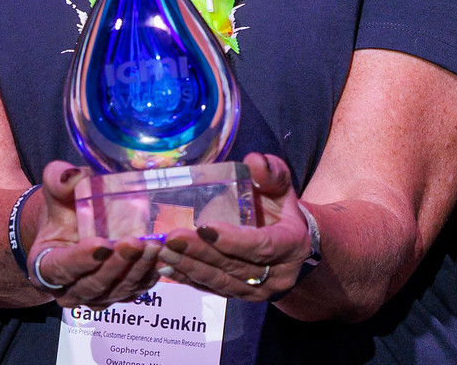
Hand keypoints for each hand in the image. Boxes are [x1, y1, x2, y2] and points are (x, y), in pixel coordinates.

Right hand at [29, 161, 164, 308]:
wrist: (78, 226)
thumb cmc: (66, 209)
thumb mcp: (58, 190)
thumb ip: (59, 180)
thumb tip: (72, 175)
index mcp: (46, 266)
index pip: (62, 268)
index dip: (82, 259)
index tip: (102, 244)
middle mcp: (69, 289)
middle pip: (93, 284)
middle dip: (116, 265)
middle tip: (134, 243)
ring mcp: (96, 296)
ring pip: (117, 290)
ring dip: (136, 270)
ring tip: (153, 247)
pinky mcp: (119, 294)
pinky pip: (136, 291)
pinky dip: (150, 275)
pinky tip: (162, 257)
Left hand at [156, 154, 310, 300]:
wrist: (288, 240)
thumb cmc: (280, 207)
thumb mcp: (280, 185)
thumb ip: (270, 173)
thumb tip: (255, 161)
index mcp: (291, 245)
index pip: (262, 246)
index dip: (233, 240)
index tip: (204, 227)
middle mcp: (277, 274)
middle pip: (235, 266)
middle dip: (201, 253)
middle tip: (172, 238)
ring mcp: (259, 290)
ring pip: (221, 281)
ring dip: (190, 267)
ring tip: (164, 252)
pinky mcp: (240, 295)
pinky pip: (212, 289)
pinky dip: (188, 278)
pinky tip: (166, 267)